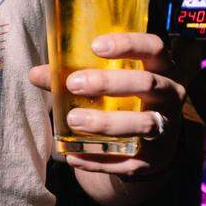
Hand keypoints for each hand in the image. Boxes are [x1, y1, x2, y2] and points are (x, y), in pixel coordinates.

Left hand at [29, 32, 185, 178]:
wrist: (150, 143)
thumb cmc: (124, 99)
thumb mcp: (107, 82)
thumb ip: (74, 75)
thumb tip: (35, 74)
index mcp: (160, 67)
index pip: (153, 47)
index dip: (128, 44)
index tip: (95, 46)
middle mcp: (170, 94)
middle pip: (146, 83)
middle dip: (109, 83)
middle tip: (73, 84)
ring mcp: (167, 127)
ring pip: (143, 124)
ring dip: (106, 122)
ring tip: (72, 120)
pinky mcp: (156, 158)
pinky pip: (130, 161)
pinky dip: (100, 160)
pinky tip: (74, 156)